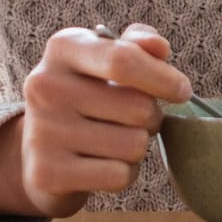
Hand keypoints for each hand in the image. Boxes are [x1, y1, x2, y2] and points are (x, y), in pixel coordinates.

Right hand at [0, 23, 192, 220]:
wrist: (38, 150)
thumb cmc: (88, 95)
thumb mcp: (107, 59)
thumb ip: (138, 46)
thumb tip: (159, 47)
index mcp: (63, 48)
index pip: (123, 60)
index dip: (163, 78)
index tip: (182, 91)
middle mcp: (45, 86)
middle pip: (139, 108)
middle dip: (152, 117)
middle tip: (134, 119)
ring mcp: (42, 130)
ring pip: (134, 145)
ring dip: (137, 147)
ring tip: (115, 140)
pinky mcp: (46, 173)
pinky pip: (118, 176)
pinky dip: (123, 174)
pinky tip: (103, 164)